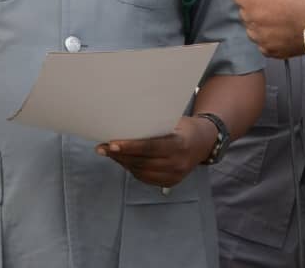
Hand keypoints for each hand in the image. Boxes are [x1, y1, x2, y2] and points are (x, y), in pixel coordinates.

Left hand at [95, 115, 216, 187]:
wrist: (203, 143)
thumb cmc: (183, 127)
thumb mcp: (172, 121)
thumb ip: (153, 126)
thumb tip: (124, 123)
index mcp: (179, 145)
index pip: (150, 147)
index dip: (130, 146)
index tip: (111, 144)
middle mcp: (178, 163)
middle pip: (142, 161)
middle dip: (120, 155)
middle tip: (101, 147)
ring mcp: (174, 176)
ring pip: (141, 171)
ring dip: (123, 162)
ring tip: (108, 152)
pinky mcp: (170, 182)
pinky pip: (145, 177)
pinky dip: (132, 168)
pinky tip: (123, 160)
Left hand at [231, 0, 304, 57]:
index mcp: (252, 2)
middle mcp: (251, 21)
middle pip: (244, 13)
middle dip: (253, 8)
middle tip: (269, 5)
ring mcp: (260, 39)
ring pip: (253, 30)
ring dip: (259, 25)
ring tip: (277, 22)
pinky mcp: (270, 52)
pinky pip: (263, 44)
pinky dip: (268, 39)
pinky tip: (281, 34)